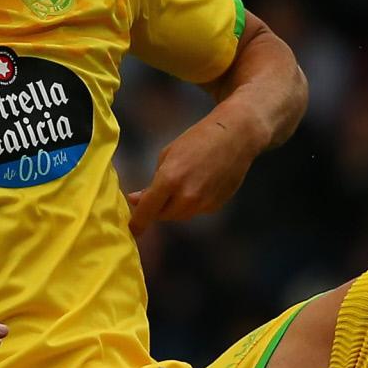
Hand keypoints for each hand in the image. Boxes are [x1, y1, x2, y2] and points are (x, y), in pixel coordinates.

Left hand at [126, 115, 258, 236]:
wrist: (235, 136)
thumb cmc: (197, 139)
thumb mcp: (168, 156)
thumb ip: (152, 183)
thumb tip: (137, 200)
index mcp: (170, 180)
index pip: (147, 211)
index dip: (137, 223)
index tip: (132, 230)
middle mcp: (186, 197)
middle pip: (163, 215)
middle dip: (157, 208)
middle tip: (158, 193)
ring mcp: (203, 204)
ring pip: (180, 215)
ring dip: (174, 206)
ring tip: (181, 184)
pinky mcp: (215, 206)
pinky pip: (196, 211)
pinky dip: (192, 203)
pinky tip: (200, 183)